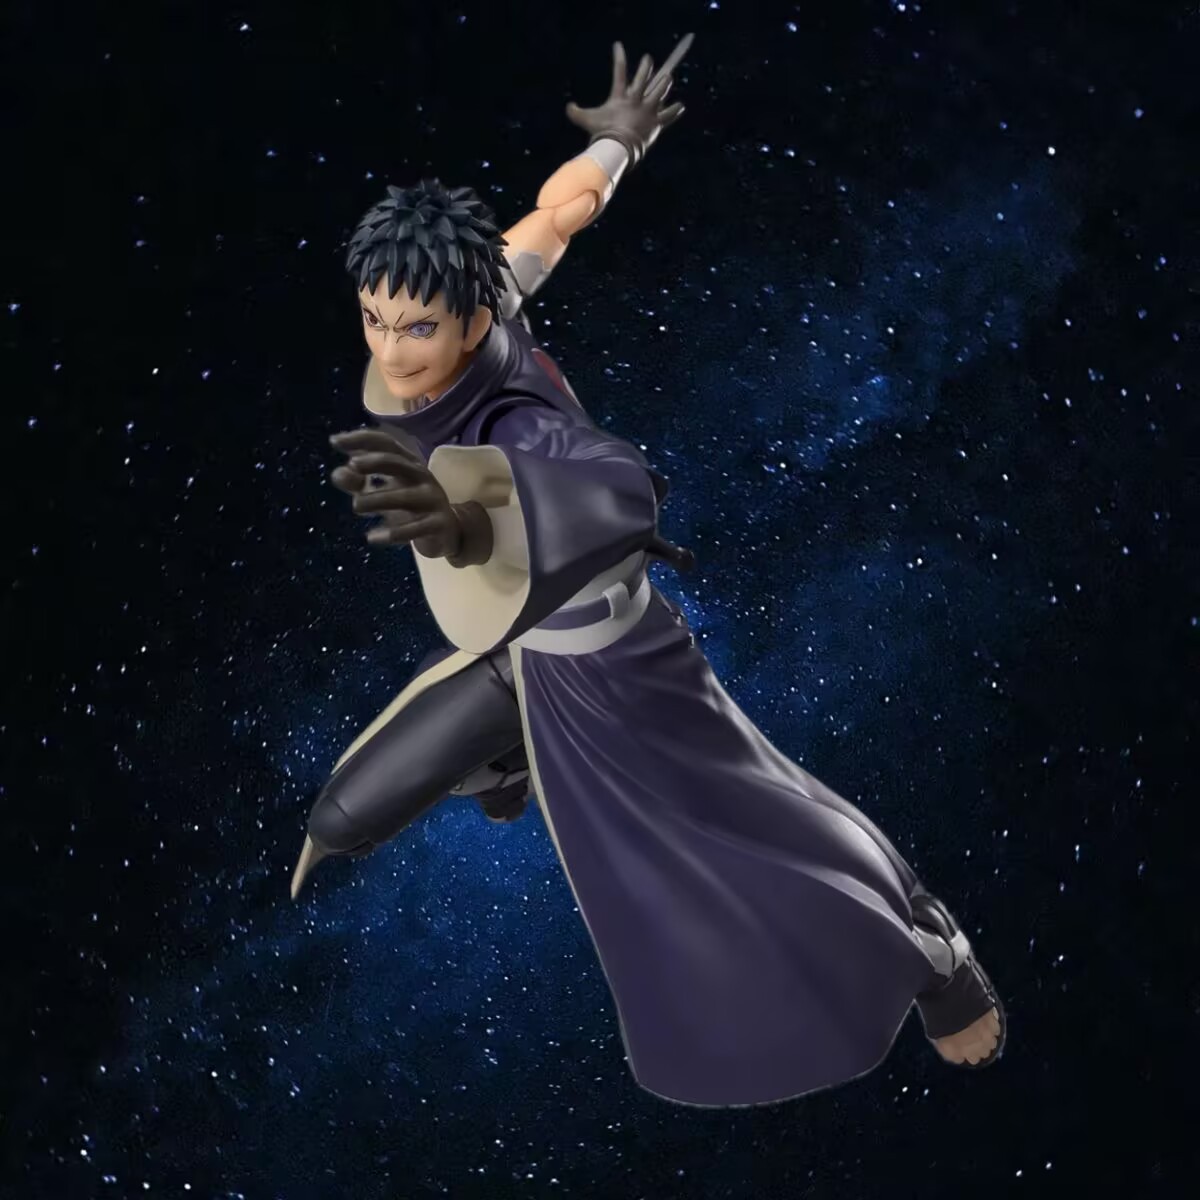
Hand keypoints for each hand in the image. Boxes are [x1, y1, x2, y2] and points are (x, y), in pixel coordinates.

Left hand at [329, 429, 492, 565]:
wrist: (450, 532)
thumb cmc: (411, 507)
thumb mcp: (382, 492)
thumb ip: (358, 483)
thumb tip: (338, 473)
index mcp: (408, 464)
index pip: (386, 444)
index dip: (362, 440)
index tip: (335, 441)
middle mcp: (422, 477)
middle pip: (399, 463)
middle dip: (376, 461)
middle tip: (352, 464)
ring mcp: (432, 500)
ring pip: (405, 497)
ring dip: (378, 499)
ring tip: (356, 505)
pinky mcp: (439, 524)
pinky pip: (416, 529)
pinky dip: (394, 533)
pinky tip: (372, 537)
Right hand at [566, 33, 692, 165]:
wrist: (618, 146)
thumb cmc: (602, 133)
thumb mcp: (586, 121)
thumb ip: (576, 113)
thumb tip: (568, 107)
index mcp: (620, 97)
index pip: (619, 72)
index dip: (619, 57)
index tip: (618, 45)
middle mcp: (636, 100)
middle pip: (643, 78)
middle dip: (645, 66)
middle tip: (648, 58)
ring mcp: (647, 110)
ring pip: (659, 92)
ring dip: (664, 84)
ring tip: (668, 77)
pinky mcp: (655, 122)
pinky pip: (667, 116)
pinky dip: (674, 111)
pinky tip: (681, 106)